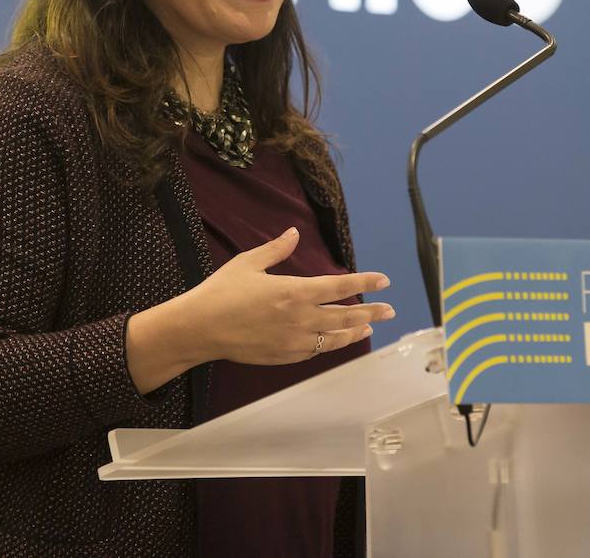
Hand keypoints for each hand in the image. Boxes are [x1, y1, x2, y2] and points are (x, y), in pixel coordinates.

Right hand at [183, 227, 394, 365]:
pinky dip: (329, 345)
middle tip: (390, 310)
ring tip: (370, 328)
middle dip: (371, 312)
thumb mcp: (249, 263)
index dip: (365, 283)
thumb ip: (276, 249)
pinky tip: (336, 340)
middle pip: (345, 316)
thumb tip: (294, 232)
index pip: (340, 286)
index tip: (384, 281)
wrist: (199, 329)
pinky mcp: (284, 356)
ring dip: (354, 332)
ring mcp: (294, 341)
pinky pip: (315, 351)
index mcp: (295, 291)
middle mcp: (300, 318)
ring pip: (334, 338)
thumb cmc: (221, 292)